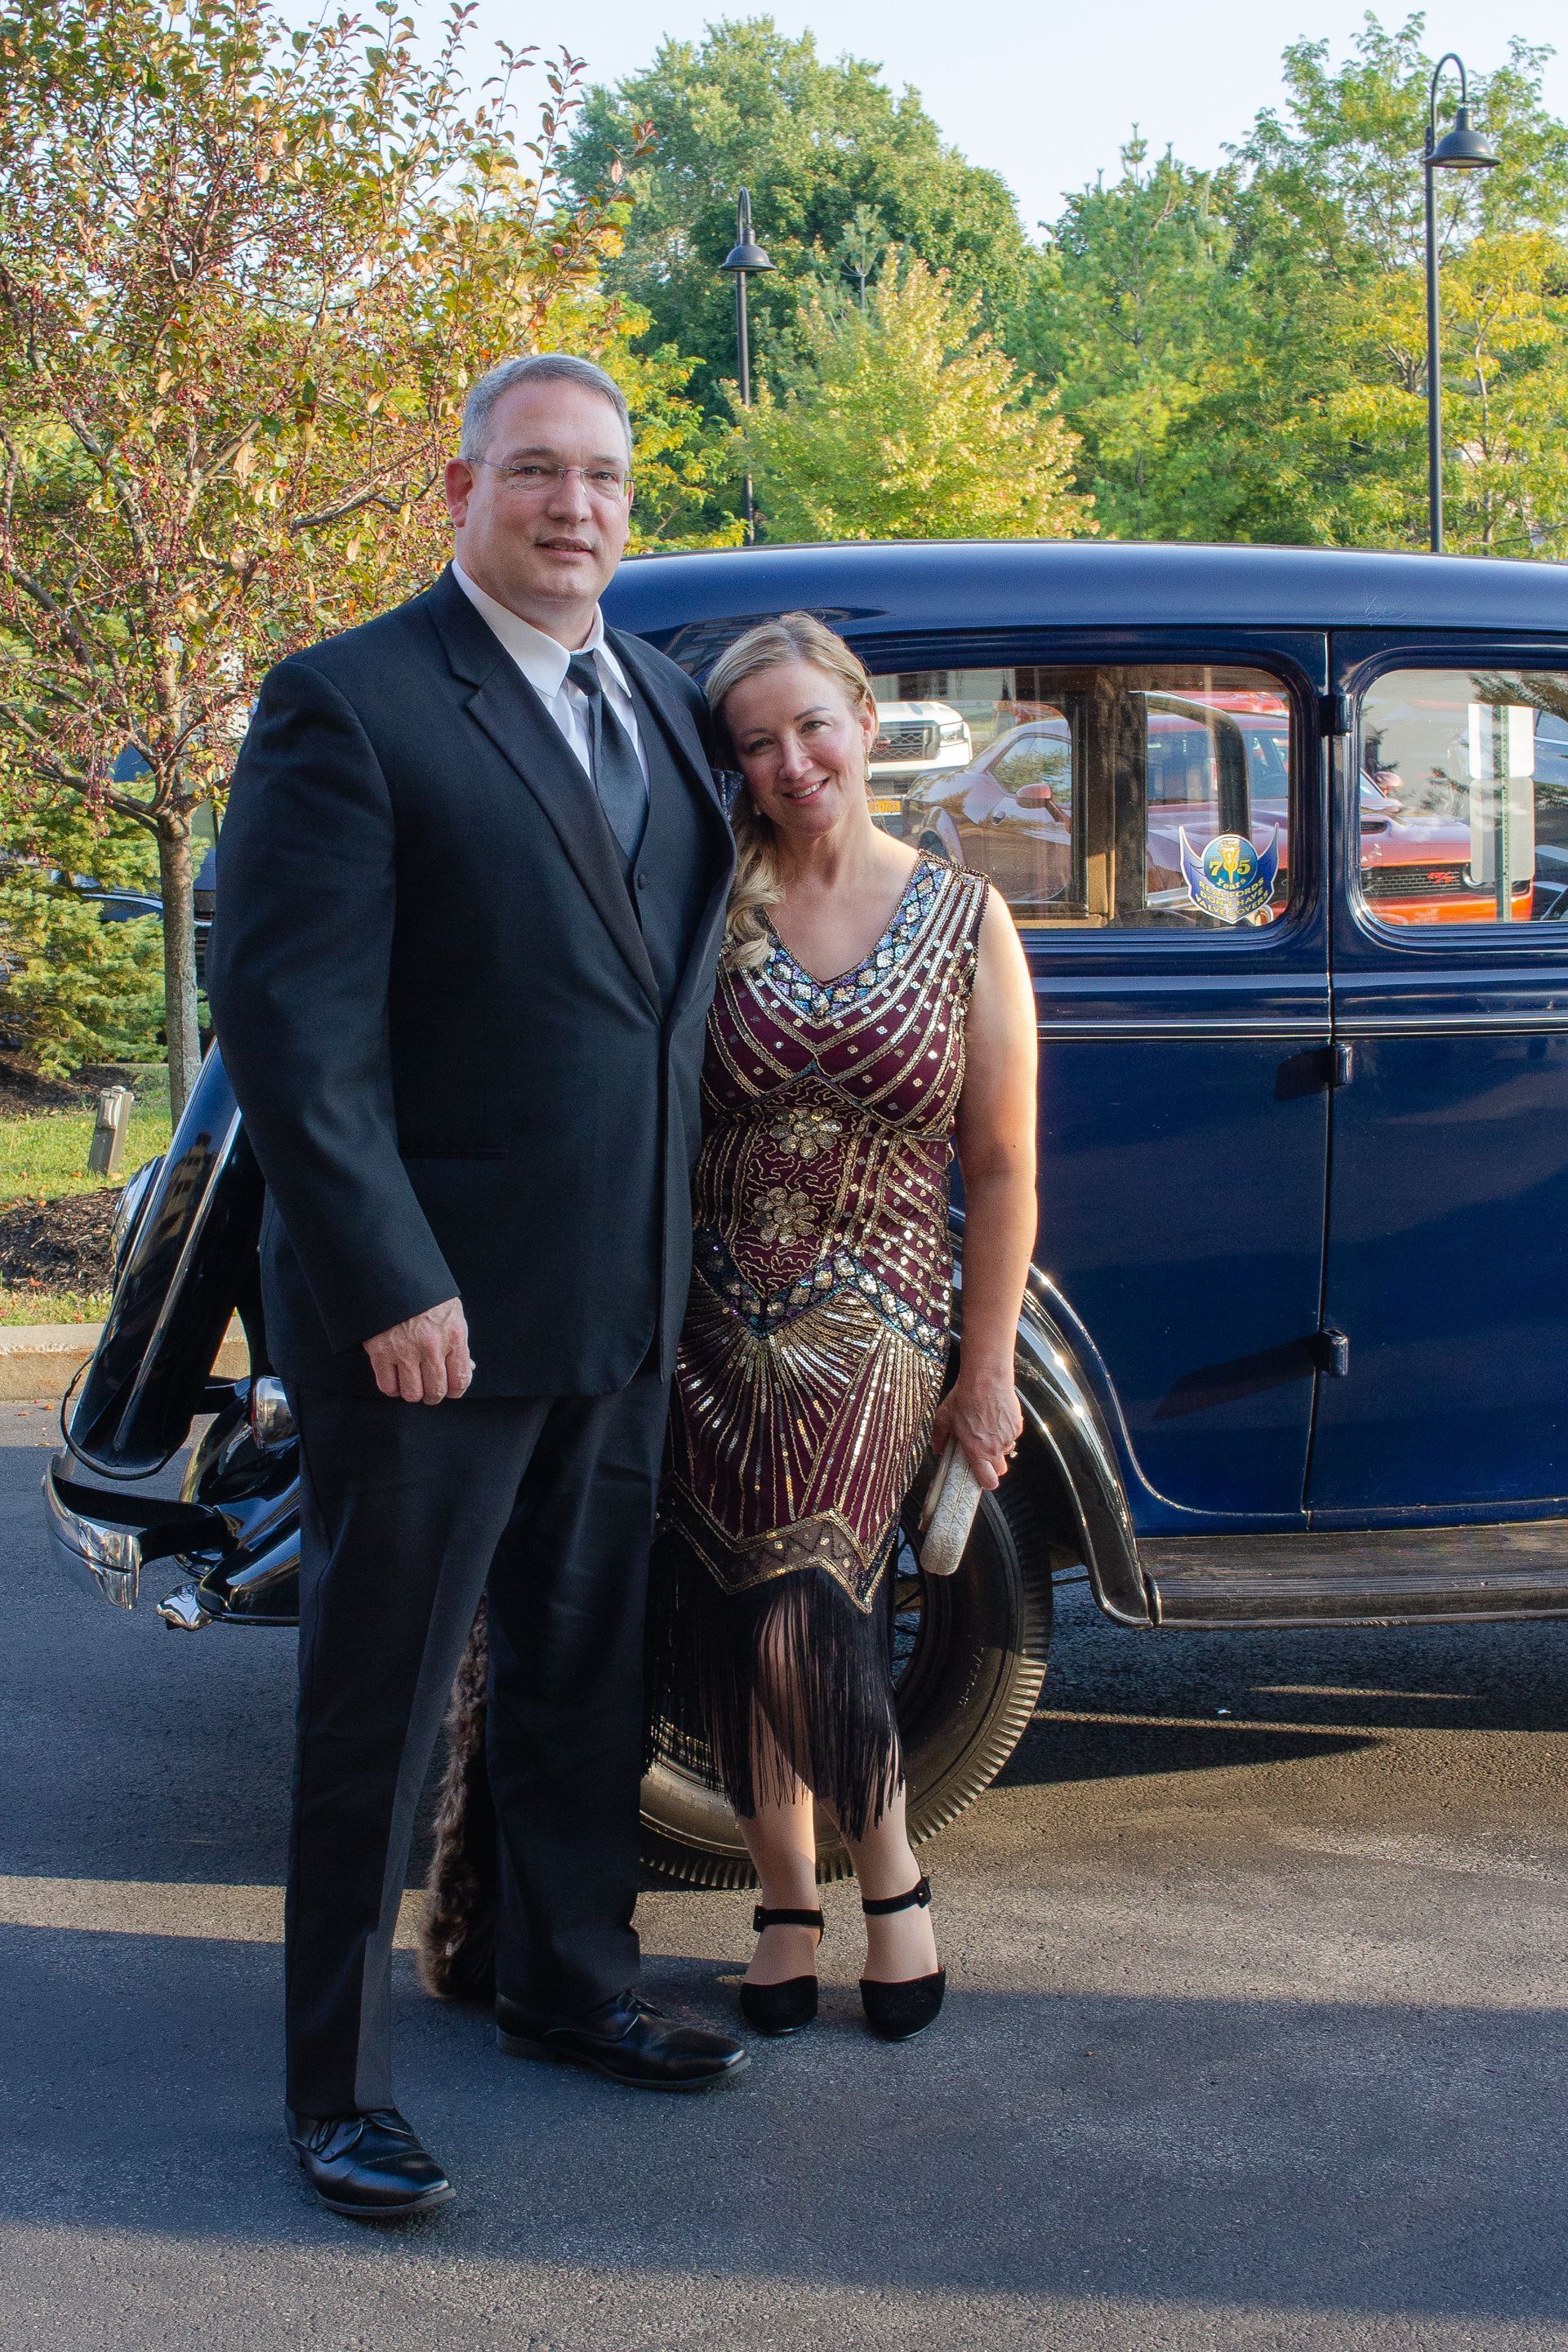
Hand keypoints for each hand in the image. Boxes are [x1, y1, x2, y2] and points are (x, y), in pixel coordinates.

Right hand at [363, 1297, 473, 1404]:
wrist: (394, 1277)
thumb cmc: (426, 1296)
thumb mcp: (452, 1314)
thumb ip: (459, 1343)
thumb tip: (468, 1368)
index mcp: (453, 1336)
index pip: (461, 1380)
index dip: (456, 1391)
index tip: (451, 1390)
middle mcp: (431, 1347)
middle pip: (436, 1391)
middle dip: (434, 1395)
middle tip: (430, 1391)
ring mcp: (405, 1351)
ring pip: (412, 1394)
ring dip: (413, 1393)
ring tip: (413, 1385)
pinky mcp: (380, 1352)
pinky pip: (387, 1386)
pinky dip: (392, 1388)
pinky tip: (395, 1380)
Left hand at [931, 1370, 1022, 1491]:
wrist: (986, 1379)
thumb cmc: (965, 1397)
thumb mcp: (944, 1418)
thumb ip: (940, 1438)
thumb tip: (937, 1449)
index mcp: (977, 1450)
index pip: (988, 1480)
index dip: (986, 1482)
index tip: (981, 1477)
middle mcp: (995, 1447)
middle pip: (1001, 1470)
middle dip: (993, 1466)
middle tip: (982, 1454)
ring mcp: (1008, 1437)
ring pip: (1007, 1451)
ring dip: (998, 1447)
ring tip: (987, 1431)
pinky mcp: (1017, 1425)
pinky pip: (1012, 1436)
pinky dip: (1005, 1432)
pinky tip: (995, 1420)